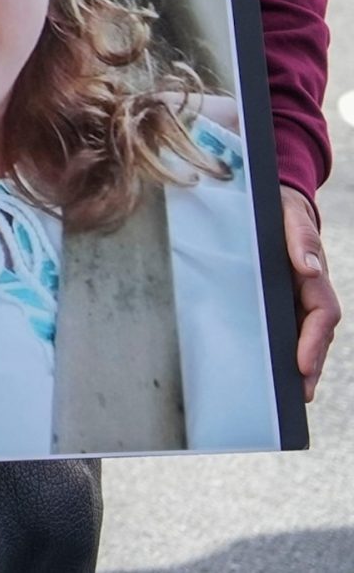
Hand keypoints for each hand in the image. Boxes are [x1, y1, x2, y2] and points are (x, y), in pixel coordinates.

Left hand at [281, 186, 337, 401]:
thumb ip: (299, 238)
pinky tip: (272, 370)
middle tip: (300, 394)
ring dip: (301, 365)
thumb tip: (309, 267)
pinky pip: (285, 328)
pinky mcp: (279, 299)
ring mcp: (296, 297)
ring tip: (290, 394)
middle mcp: (309, 290)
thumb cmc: (279, 207)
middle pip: (317, 335)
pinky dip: (284, 349)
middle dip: (311, 365)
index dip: (314, 341)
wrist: (272, 200)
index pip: (322, 314)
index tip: (303, 365)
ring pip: (304, 336)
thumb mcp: (288, 214)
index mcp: (313, 275)